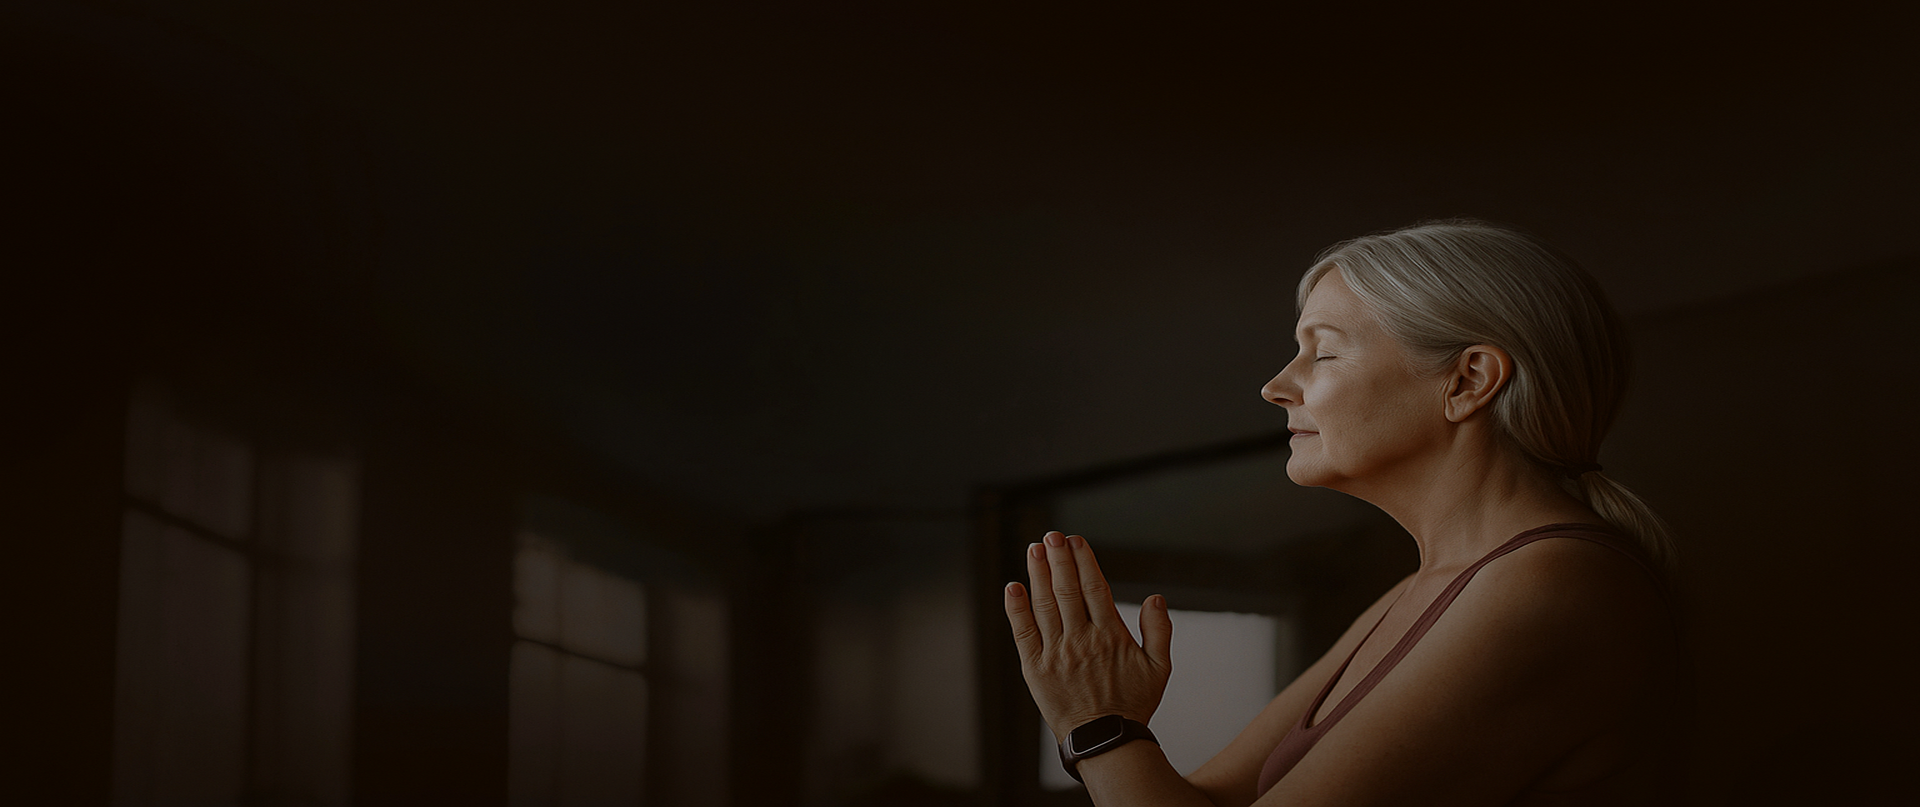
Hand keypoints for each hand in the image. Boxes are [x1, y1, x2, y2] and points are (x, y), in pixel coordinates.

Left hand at [1004, 531, 1173, 740]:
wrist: (1105, 741)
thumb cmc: (1133, 705)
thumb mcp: (1159, 669)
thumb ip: (1159, 631)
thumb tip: (1156, 598)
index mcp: (1110, 636)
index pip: (1095, 588)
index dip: (1084, 561)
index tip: (1076, 541)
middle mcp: (1081, 640)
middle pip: (1067, 590)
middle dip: (1058, 559)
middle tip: (1051, 536)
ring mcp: (1056, 654)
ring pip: (1044, 605)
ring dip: (1037, 574)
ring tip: (1034, 550)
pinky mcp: (1035, 669)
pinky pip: (1023, 633)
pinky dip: (1016, 608)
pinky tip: (1013, 587)